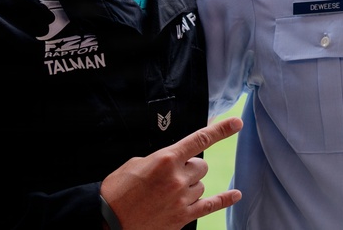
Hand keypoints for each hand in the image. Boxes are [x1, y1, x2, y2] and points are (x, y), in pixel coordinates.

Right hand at [100, 117, 242, 229]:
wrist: (106, 221)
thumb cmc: (117, 191)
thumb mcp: (136, 164)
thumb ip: (161, 159)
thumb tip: (175, 159)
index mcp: (166, 159)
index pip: (200, 139)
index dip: (221, 130)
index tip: (236, 123)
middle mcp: (177, 178)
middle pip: (201, 165)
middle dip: (190, 168)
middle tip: (170, 177)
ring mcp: (182, 199)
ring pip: (201, 185)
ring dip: (190, 186)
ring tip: (168, 194)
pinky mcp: (182, 217)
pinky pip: (210, 206)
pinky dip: (224, 200)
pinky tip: (235, 195)